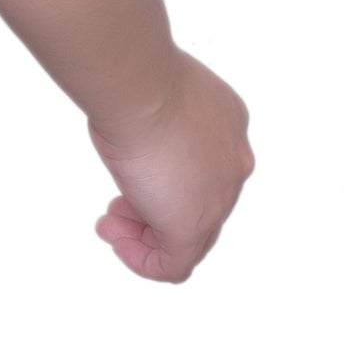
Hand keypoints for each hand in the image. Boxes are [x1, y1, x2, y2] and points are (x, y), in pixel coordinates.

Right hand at [90, 49, 253, 283]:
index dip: (164, 177)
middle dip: (151, 210)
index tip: (130, 171)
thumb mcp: (156, 94)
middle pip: (198, 206)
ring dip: (143, 237)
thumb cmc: (136, 78)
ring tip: (110, 226)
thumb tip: (137, 129)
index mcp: (228, 126)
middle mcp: (233, 165)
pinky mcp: (191, 227)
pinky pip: (173, 265)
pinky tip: (117, 242)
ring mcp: (216, 200)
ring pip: (188, 240)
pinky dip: (143, 261)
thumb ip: (157, 116)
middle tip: (115, 207)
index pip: (205, 169)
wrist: (141, 86)